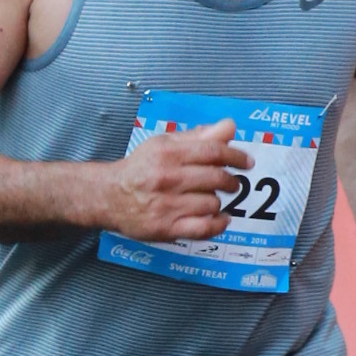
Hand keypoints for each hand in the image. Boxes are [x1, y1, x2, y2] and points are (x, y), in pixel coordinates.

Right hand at [104, 118, 237, 245]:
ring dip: (218, 202)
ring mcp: (167, 205)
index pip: (213, 151)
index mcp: (168, 153)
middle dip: (230, 181)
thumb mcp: (164, 144)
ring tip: (211, 200)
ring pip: (212, 203)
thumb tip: (230, 126)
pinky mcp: (167, 228)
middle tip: (231, 184)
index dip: (236, 156)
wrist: (108, 196)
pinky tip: (221, 219)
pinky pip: (203, 228)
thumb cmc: (140, 168)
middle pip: (216, 178)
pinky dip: (218, 225)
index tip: (246, 162)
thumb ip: (199, 136)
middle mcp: (168, 178)